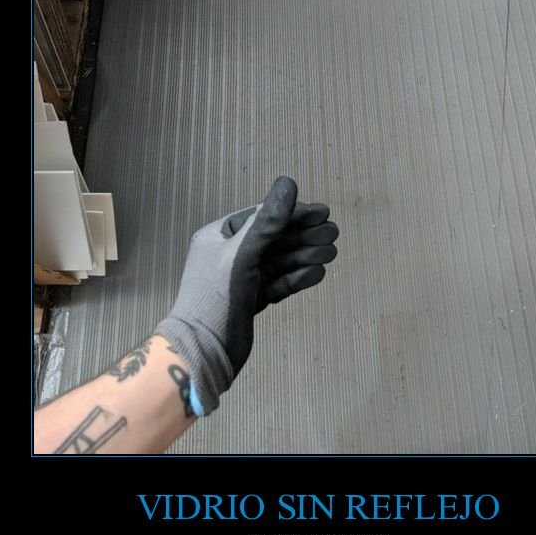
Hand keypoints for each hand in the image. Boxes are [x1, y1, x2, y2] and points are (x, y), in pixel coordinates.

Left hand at [156, 177, 337, 414]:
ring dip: (304, 256)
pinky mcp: (250, 300)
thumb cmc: (217, 296)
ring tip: (332, 252)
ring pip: (278, 261)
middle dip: (303, 236)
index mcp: (219, 236)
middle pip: (273, 239)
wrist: (201, 352)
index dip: (293, 213)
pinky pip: (277, 283)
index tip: (322, 213)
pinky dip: (297, 278)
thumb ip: (268, 221)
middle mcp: (229, 254)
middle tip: (334, 233)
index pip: (262, 217)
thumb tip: (289, 182)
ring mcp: (240, 278)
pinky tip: (318, 273)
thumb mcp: (242, 253)